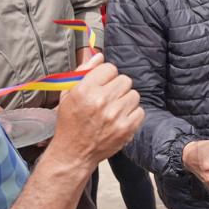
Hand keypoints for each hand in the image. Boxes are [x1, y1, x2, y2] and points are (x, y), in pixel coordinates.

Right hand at [47, 53, 142, 168]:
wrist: (73, 153)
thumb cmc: (70, 122)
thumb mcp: (68, 94)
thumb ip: (83, 72)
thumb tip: (99, 55)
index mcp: (85, 90)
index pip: (110, 68)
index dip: (107, 76)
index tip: (102, 85)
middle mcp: (101, 100)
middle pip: (125, 80)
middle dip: (117, 88)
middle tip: (109, 99)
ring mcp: (115, 115)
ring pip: (134, 94)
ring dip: (126, 101)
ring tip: (114, 110)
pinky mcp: (126, 128)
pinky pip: (140, 111)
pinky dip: (132, 115)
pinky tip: (120, 119)